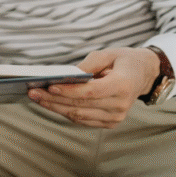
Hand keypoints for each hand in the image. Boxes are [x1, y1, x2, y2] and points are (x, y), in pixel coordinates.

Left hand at [27, 47, 159, 127]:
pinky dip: (64, 111)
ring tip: (35, 97)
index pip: (92, 92)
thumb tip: (64, 76)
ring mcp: (116, 117)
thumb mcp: (107, 54)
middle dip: (53, 99)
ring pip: (79, 115)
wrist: (143, 74)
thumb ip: (87, 65)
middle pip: (81, 105)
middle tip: (32, 92)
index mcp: (123, 86)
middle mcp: (120, 105)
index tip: (50, 86)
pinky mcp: (110, 122)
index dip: (70, 91)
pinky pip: (82, 119)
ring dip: (54, 107)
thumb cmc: (123, 60)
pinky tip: (49, 103)